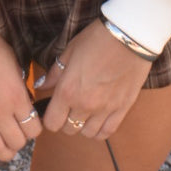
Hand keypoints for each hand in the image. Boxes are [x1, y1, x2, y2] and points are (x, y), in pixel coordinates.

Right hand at [0, 17, 41, 161]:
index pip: (34, 129)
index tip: (29, 123)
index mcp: (16, 96)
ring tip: (0, 141)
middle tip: (15, 131)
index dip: (34, 128)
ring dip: (0, 148)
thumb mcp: (13, 61)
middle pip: (16, 143)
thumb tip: (22, 100)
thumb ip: (19, 85)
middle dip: (19, 139)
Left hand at [38, 19, 151, 140]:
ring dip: (83, 125)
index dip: (50, 117)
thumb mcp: (69, 52)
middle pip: (68, 129)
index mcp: (67, 91)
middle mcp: (84, 105)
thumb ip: (54, 73)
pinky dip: (100, 130)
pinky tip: (98, 120)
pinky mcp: (122, 108)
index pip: (51, 123)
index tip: (53, 110)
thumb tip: (41, 85)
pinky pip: (108, 132)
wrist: (129, 36)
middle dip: (65, 121)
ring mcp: (105, 109)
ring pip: (87, 133)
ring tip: (85, 113)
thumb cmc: (97, 39)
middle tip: (69, 108)